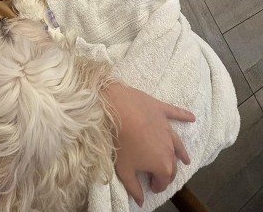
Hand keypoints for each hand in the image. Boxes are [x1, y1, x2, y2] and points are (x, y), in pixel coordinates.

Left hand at [103, 81, 195, 206]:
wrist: (117, 110)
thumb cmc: (121, 142)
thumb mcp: (123, 170)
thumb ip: (133, 187)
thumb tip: (141, 201)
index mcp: (162, 164)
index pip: (163, 180)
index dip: (158, 185)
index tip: (151, 187)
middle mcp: (169, 147)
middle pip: (172, 164)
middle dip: (167, 172)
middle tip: (160, 175)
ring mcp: (167, 127)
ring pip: (178, 143)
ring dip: (182, 152)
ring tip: (186, 159)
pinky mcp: (161, 110)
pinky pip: (177, 113)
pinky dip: (185, 116)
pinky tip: (192, 118)